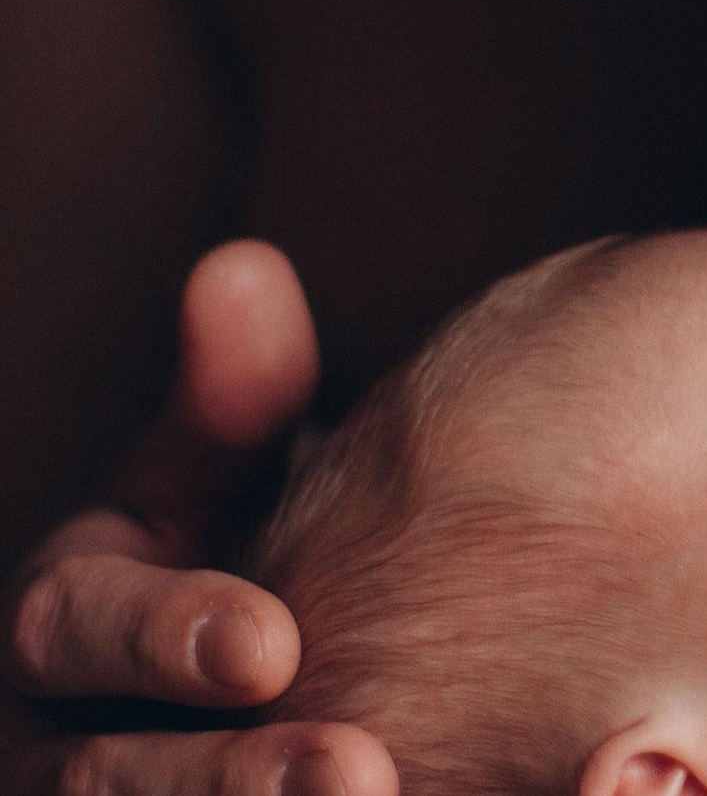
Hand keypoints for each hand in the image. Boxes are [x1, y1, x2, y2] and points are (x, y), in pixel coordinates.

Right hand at [1, 242, 397, 795]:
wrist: (260, 664)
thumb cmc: (236, 548)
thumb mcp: (223, 471)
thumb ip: (235, 398)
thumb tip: (240, 265)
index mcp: (60, 616)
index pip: (75, 630)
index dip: (164, 634)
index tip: (272, 642)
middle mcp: (49, 731)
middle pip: (97, 781)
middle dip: (217, 780)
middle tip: (354, 774)